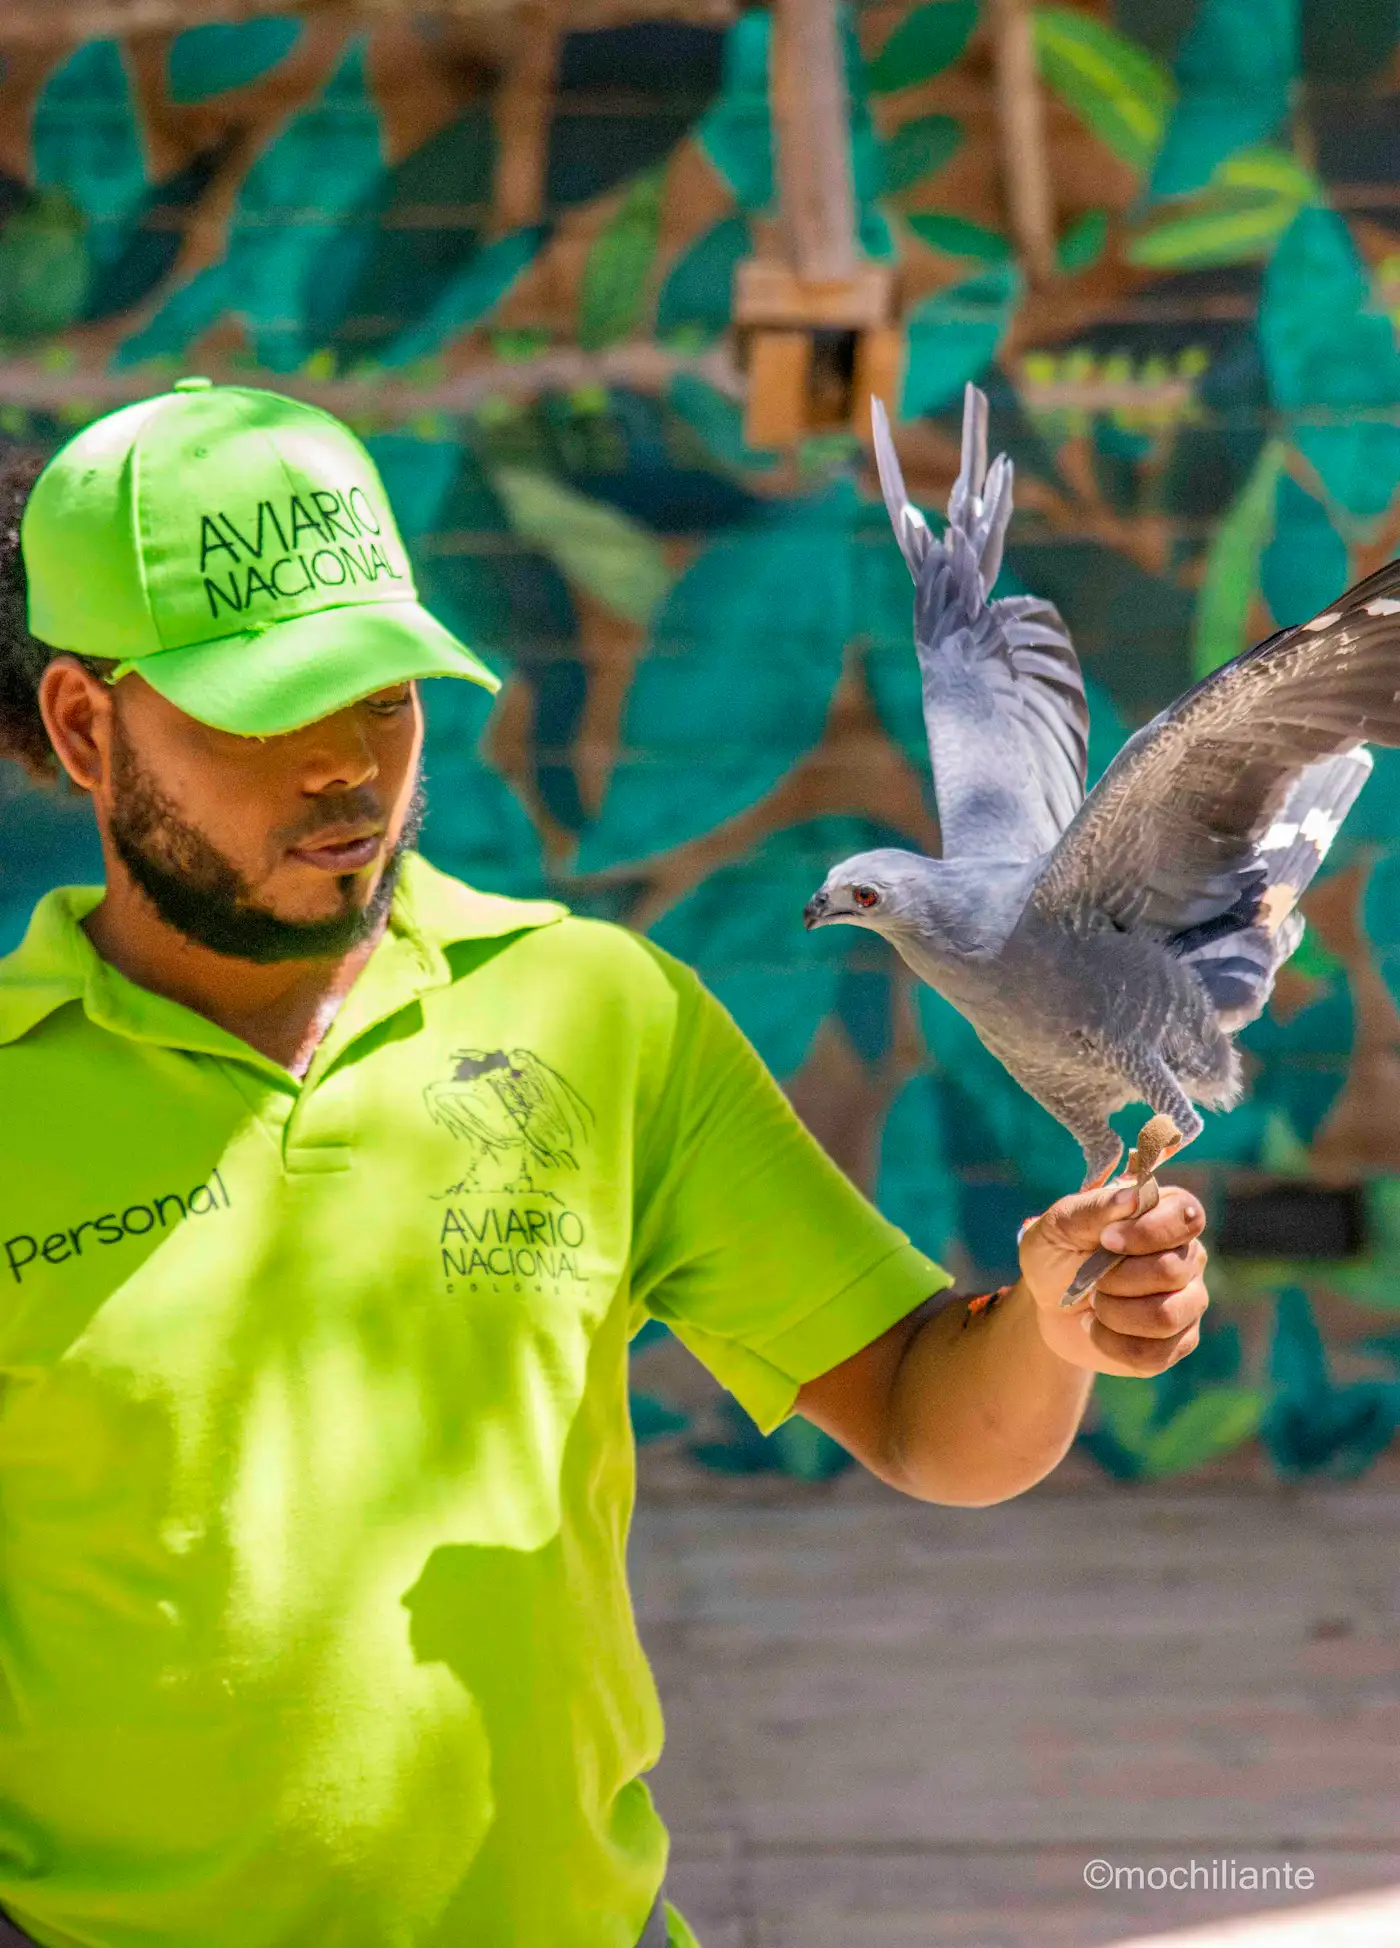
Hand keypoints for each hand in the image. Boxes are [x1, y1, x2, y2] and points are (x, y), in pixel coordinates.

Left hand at [1017, 1180, 1208, 1377]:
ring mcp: (1188, 1302)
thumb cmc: (1058, 1252)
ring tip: (1094, 1303)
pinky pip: (1154, 1353)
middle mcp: (1188, 1257)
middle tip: (1092, 1278)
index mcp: (1167, 1214)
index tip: (1105, 1240)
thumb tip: (1132, 1195)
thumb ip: (1094, 1208)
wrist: (1049, 1305)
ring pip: (1166, 1316)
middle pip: (1172, 1271)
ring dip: (1114, 1313)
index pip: (1187, 1217)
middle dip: (1117, 1278)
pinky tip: (1097, 1328)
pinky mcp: (1177, 1343)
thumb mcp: (1060, 1224)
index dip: (1147, 1232)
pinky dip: (1111, 1343)